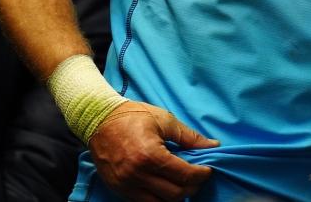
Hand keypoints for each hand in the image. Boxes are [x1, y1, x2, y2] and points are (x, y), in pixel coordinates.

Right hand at [88, 101, 219, 200]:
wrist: (98, 119)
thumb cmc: (133, 116)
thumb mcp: (164, 120)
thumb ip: (189, 136)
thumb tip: (212, 145)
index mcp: (150, 155)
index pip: (184, 175)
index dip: (201, 175)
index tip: (207, 170)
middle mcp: (137, 174)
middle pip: (175, 194)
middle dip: (192, 188)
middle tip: (197, 177)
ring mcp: (126, 184)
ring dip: (175, 197)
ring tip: (182, 184)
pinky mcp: (118, 189)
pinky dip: (158, 199)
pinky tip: (165, 187)